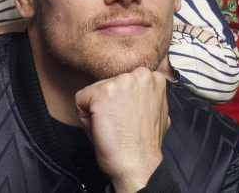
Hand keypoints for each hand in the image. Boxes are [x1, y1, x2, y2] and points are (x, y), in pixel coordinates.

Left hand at [74, 68, 169, 192]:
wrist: (137, 164)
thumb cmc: (145, 143)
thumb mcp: (158, 111)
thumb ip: (148, 95)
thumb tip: (142, 92)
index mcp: (154, 78)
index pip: (124, 82)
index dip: (122, 102)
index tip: (129, 117)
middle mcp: (140, 74)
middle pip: (109, 84)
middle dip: (109, 103)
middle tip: (120, 123)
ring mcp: (121, 82)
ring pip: (95, 92)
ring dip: (98, 109)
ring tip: (113, 125)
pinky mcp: (102, 93)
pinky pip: (81, 99)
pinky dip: (85, 116)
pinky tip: (102, 127)